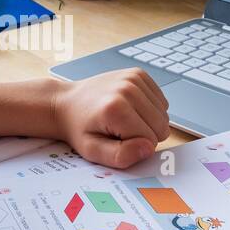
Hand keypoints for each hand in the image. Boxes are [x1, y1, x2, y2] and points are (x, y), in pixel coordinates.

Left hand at [49, 69, 170, 167]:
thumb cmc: (80, 128)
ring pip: (163, 115)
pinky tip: (130, 108)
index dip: (135, 147)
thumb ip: (121, 156)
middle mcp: (127, 89)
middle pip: (161, 127)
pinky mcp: (138, 74)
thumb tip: (148, 148)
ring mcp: (134, 78)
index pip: (150, 141)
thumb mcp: (93, 151)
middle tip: (119, 130)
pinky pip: (161, 102)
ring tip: (123, 119)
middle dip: (144, 135)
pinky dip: (149, 109)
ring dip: (147, 122)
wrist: (66, 103)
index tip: (115, 139)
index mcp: (116, 109)